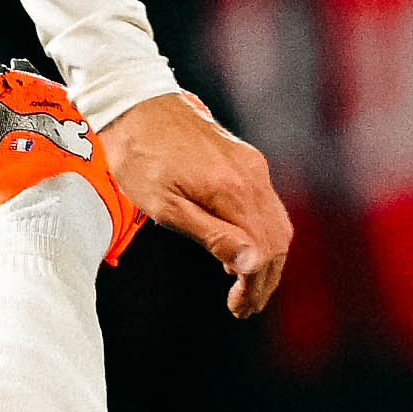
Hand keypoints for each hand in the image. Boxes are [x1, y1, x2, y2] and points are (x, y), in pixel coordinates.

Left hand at [100, 93, 290, 319]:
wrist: (134, 103)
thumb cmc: (138, 157)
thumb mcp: (164, 206)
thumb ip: (211, 236)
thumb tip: (251, 265)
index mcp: (233, 192)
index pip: (266, 252)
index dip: (256, 286)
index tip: (238, 307)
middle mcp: (252, 177)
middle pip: (278, 241)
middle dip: (265, 279)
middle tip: (242, 306)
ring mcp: (251, 165)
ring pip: (276, 223)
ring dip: (265, 259)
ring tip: (241, 287)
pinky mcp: (245, 159)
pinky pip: (265, 205)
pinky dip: (260, 233)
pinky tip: (238, 250)